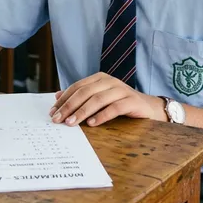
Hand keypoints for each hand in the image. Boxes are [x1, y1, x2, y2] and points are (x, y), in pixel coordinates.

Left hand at [50, 73, 165, 126]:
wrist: (150, 109)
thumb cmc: (121, 104)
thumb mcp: (99, 98)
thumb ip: (81, 96)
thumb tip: (58, 96)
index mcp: (99, 78)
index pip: (77, 87)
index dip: (64, 99)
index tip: (53, 112)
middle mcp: (110, 81)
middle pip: (85, 92)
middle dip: (69, 106)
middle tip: (58, 119)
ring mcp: (121, 90)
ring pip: (97, 99)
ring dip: (82, 112)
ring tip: (71, 123)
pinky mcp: (132, 101)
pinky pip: (114, 108)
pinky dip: (101, 115)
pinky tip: (92, 124)